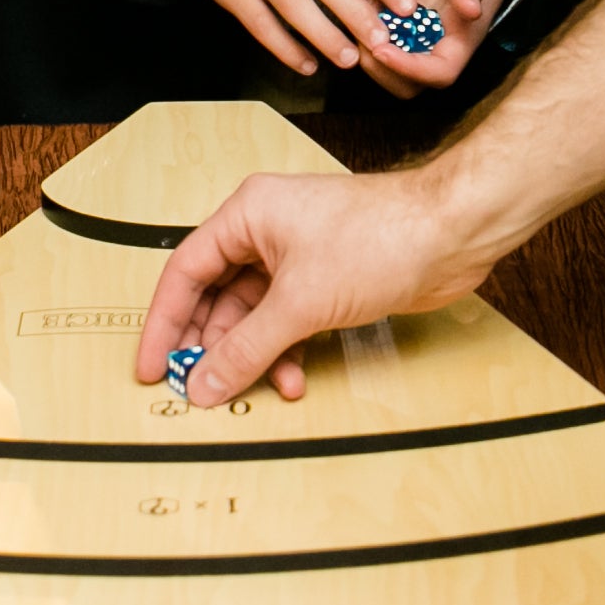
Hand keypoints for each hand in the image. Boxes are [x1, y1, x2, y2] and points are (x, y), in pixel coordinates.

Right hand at [139, 166, 505, 406]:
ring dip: (253, 355)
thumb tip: (206, 383)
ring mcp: (298, 256)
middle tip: (197, 388)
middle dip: (210, 346)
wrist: (451, 235)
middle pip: (217, 297)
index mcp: (247, 215)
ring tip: (253, 390)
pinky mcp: (327, 280)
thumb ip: (247, 349)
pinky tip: (293, 378)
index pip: (185, 272)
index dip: (165, 323)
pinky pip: (287, 322)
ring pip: (254, 315)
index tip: (153, 365)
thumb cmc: (381, 237)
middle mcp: (267, 231)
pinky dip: (286, 351)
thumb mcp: (300, 303)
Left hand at [368, 0, 516, 97]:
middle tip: (360, 37)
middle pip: (410, 83)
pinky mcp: (405, 25)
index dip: (409, 69)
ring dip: (369, 53)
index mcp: (464, 40)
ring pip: (390, 69)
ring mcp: (421, 38)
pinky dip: (366, 30)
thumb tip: (471, 11)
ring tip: (357, 15)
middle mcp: (442, 46)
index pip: (440, 73)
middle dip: (381, 69)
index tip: (381, 50)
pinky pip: (382, 41)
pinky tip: (359, 2)